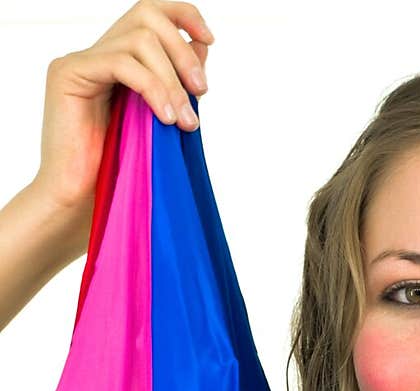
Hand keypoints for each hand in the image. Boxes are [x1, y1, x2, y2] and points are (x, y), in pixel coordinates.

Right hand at [31, 0, 213, 218]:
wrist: (80, 202)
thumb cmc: (120, 172)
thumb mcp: (161, 120)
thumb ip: (178, 82)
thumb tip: (203, 44)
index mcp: (119, 60)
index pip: (150, 12)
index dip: (183, 15)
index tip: (210, 38)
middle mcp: (99, 53)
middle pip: (147, 16)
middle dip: (182, 52)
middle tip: (201, 93)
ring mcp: (81, 61)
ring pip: (138, 39)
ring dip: (171, 79)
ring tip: (184, 121)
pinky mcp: (69, 73)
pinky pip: (120, 63)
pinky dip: (151, 86)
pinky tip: (164, 117)